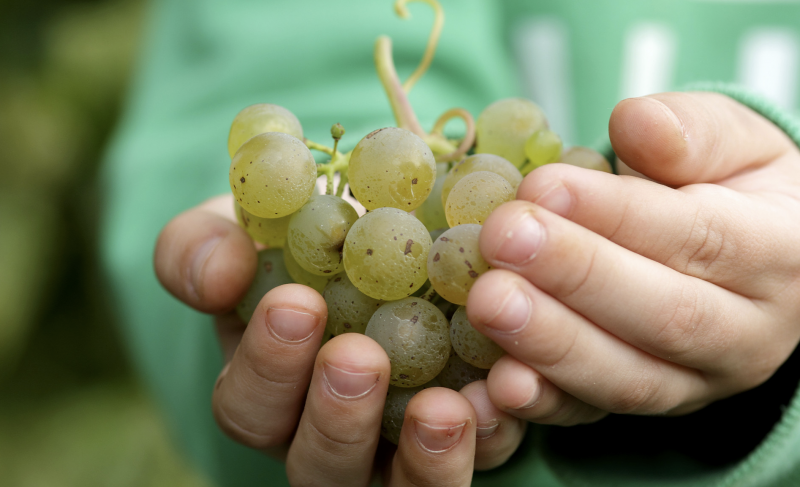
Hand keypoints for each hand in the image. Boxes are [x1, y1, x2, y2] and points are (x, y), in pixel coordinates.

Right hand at [153, 196, 526, 484]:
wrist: (390, 232)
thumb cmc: (302, 238)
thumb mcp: (246, 228)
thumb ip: (204, 248)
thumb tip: (215, 275)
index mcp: (271, 392)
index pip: (250, 405)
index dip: (267, 364)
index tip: (294, 302)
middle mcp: (333, 436)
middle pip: (320, 464)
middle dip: (336, 417)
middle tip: (357, 358)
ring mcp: (401, 446)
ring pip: (403, 486)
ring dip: (424, 457)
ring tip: (444, 408)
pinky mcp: (471, 435)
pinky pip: (482, 455)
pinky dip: (494, 434)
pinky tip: (507, 392)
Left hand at [468, 92, 799, 424]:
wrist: (754, 258)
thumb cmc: (734, 189)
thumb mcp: (735, 145)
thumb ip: (692, 132)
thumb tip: (635, 122)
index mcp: (779, 254)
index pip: (698, 237)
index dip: (617, 215)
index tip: (542, 186)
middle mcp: (748, 332)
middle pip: (664, 314)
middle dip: (575, 276)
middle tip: (501, 239)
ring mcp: (699, 381)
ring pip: (629, 375)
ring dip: (551, 344)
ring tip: (487, 302)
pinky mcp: (649, 404)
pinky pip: (597, 414)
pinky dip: (546, 403)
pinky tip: (497, 382)